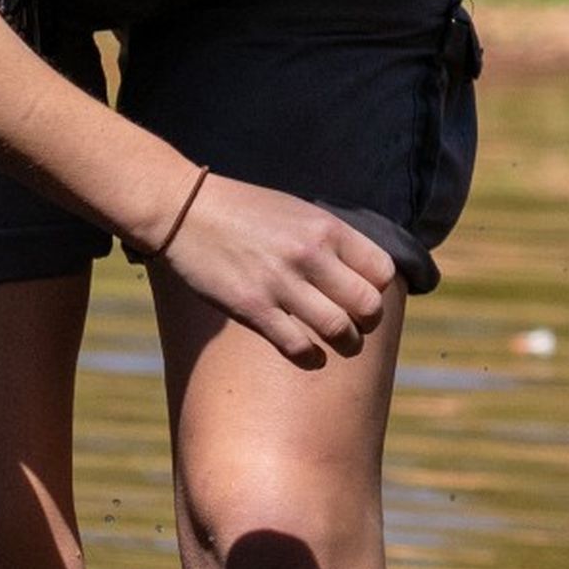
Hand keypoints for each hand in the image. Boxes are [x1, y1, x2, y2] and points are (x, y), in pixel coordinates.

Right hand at [158, 175, 396, 367]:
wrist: (186, 210)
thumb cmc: (244, 211)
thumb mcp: (298, 211)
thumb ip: (330, 239)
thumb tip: (361, 270)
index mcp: (326, 228)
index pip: (382, 270)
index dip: (378, 289)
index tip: (365, 295)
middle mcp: (309, 254)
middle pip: (368, 306)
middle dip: (368, 323)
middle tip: (358, 326)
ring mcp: (281, 282)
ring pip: (338, 330)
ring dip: (346, 345)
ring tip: (341, 344)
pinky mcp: (253, 307)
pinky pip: (297, 346)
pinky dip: (311, 357)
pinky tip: (311, 356)